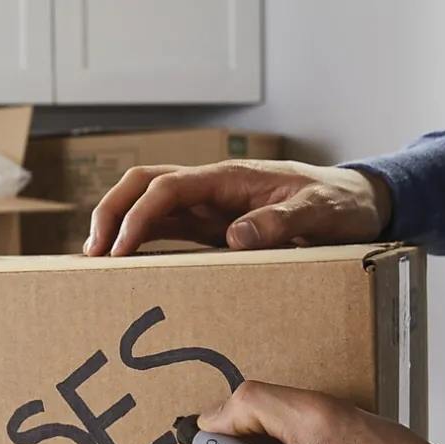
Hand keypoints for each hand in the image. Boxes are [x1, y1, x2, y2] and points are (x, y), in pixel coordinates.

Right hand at [84, 159, 392, 255]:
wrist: (353, 203)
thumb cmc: (337, 203)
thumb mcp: (316, 212)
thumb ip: (278, 222)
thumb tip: (234, 237)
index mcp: (229, 179)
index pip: (167, 186)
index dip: (138, 215)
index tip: (121, 249)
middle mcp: (210, 187)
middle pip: (143, 184)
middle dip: (111, 211)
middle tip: (92, 252)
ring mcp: (206, 205)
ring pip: (147, 203)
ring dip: (118, 225)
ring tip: (96, 261)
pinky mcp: (208, 224)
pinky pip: (164, 226)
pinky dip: (138, 240)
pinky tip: (125, 263)